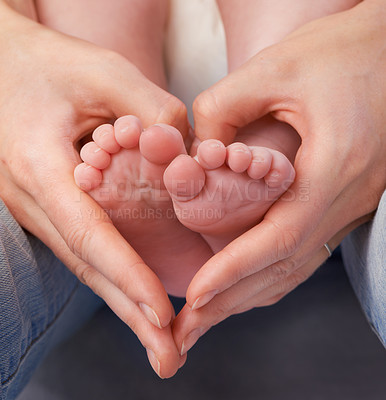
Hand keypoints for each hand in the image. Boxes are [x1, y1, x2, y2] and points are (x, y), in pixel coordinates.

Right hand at [0, 3, 188, 376]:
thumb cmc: (48, 66)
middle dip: (130, 314)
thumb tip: (189, 155)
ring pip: (87, 265)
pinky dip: (115, 277)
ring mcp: (40, 208)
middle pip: (89, 267)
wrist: (3, 67)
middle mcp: (35, 200)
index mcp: (41, 168)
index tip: (161, 316)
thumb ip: (151, 111)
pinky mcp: (53, 206)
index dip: (127, 277)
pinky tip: (135, 297)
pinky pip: (86, 248)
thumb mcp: (103, 74)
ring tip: (160, 342)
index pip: (90, 236)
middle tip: (168, 356)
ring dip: (124, 304)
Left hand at [172, 0, 385, 355]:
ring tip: (207, 317)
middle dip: (233, 302)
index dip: (233, 272)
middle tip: (188, 328)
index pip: (277, 239)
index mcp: (335, 168)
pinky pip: (305, 250)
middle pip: (285, 268)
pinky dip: (270, 274)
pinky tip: (244, 285)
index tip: (194, 297)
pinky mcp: (343, 200)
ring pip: (296, 267)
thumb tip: (193, 154)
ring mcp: (350, 204)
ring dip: (249, 295)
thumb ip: (223, 109)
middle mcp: (348, 197)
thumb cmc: (344, 51)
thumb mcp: (276, 70)